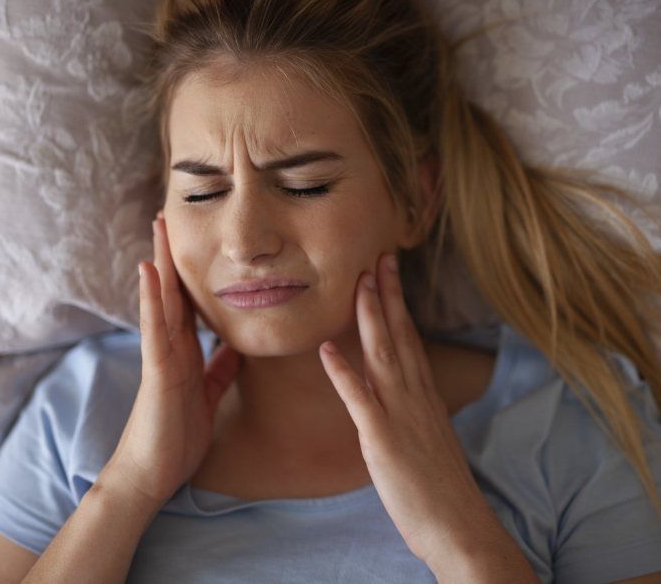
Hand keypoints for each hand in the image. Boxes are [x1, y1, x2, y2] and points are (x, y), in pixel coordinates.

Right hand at [101, 211, 240, 510]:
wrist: (153, 473)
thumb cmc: (177, 435)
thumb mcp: (208, 395)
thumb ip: (219, 370)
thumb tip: (236, 348)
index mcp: (185, 352)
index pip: (189, 304)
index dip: (193, 274)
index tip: (198, 243)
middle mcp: (171, 347)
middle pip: (174, 293)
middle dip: (173, 256)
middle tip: (172, 217)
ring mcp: (161, 355)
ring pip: (161, 301)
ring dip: (160, 263)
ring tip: (159, 227)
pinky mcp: (156, 370)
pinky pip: (155, 329)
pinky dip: (152, 299)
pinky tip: (150, 271)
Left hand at [318, 252, 493, 563]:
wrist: (458, 526)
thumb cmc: (441, 486)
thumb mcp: (430, 434)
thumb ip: (414, 407)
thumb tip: (402, 390)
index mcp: (424, 394)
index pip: (410, 337)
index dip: (398, 302)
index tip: (389, 272)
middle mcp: (414, 395)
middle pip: (399, 334)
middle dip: (386, 294)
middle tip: (377, 257)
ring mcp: (399, 414)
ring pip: (383, 354)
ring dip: (369, 317)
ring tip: (357, 283)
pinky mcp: (382, 439)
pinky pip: (360, 400)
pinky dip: (342, 373)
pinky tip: (325, 349)